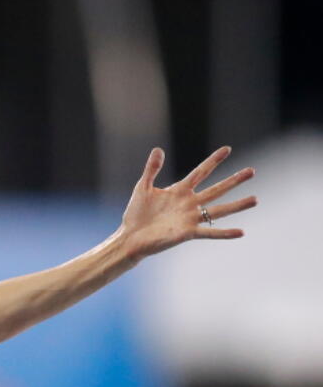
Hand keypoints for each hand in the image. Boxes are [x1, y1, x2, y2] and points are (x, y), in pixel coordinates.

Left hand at [119, 146, 257, 257]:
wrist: (130, 237)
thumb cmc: (136, 213)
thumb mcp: (143, 187)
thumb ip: (152, 169)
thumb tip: (158, 149)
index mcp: (180, 190)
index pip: (201, 172)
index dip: (213, 160)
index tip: (227, 149)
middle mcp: (189, 204)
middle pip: (216, 189)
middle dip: (234, 180)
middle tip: (252, 171)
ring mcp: (190, 218)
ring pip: (219, 210)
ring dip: (237, 205)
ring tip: (255, 199)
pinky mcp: (187, 233)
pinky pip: (209, 232)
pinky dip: (224, 233)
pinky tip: (241, 232)